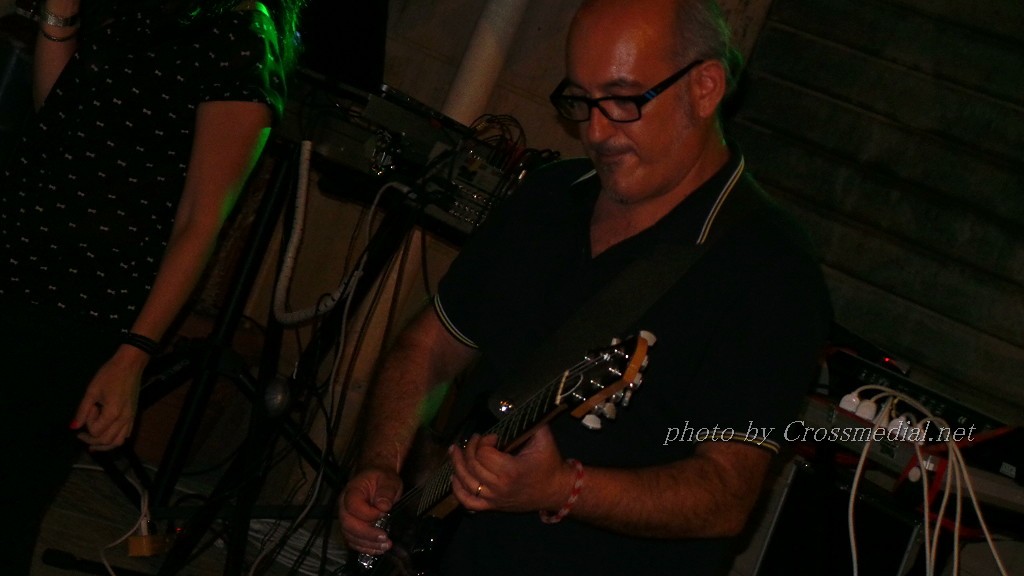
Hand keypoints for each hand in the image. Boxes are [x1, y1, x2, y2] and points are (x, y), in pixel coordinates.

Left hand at [70, 346, 145, 450]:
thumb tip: (73, 426)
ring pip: (118, 441)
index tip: (89, 409)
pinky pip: (126, 434)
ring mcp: (130, 418)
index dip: (88, 423)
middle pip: (107, 440)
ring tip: (93, 444)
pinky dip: (115, 439)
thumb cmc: (109, 375)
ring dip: (105, 445)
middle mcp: (123, 419)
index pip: (96, 430)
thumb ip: (82, 410)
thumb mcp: (92, 391)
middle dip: (92, 440)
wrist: (130, 365)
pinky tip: (107, 435)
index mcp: (113, 413)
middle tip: (81, 434)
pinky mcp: (133, 415)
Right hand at [339, 467, 402, 555]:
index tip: (384, 513)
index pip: (353, 507)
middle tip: (385, 539)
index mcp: (352, 491)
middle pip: (348, 525)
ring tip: (385, 546)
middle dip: (367, 535)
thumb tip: (383, 506)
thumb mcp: (388, 480)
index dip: (368, 514)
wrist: (376, 479)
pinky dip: (365, 548)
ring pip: (350, 536)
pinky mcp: (352, 527)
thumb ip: (385, 492)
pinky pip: (354, 541)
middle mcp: (344, 506)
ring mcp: (347, 518)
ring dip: (368, 544)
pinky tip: (378, 548)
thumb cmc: (381, 478)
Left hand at [449, 425, 573, 512]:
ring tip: (455, 450)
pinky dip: (458, 491)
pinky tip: (454, 477)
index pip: (483, 454)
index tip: (494, 437)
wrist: (556, 491)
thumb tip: (514, 408)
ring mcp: (494, 499)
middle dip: (470, 448)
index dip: (484, 441)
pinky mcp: (493, 506)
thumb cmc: (550, 464)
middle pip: (472, 466)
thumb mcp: (544, 439)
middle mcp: (499, 487)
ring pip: (466, 482)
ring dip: (457, 465)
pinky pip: (468, 502)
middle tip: (476, 439)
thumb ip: (530, 423)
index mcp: (510, 471)